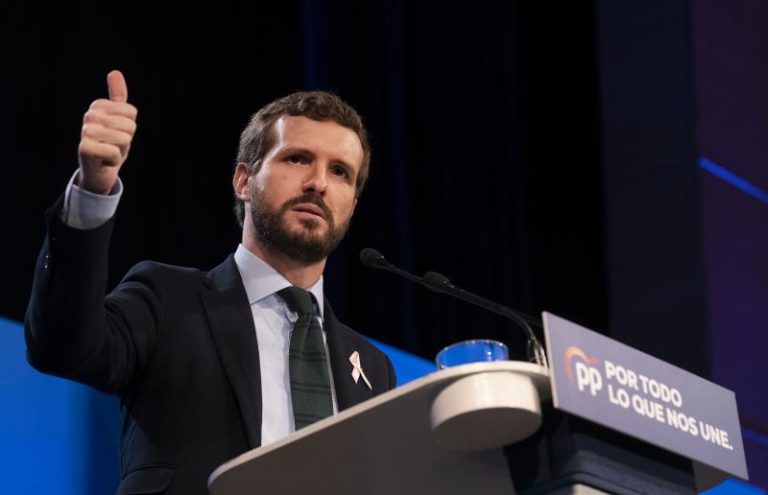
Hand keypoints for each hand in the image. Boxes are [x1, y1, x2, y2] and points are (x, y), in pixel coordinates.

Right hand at [77, 70, 137, 193]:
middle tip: (113, 145)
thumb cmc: (111, 144)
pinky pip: (114, 152)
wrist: (98, 171)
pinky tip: (104, 161)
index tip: (116, 133)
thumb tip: (115, 72)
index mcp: (98, 106)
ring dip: (121, 151)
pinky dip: (113, 161)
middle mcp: (89, 116)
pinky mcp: (84, 148)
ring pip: (124, 139)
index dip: (130, 127)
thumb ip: (118, 97)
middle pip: (129, 126)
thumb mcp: (119, 120)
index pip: (131, 112)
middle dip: (126, 140)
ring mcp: (85, 132)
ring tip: (109, 152)